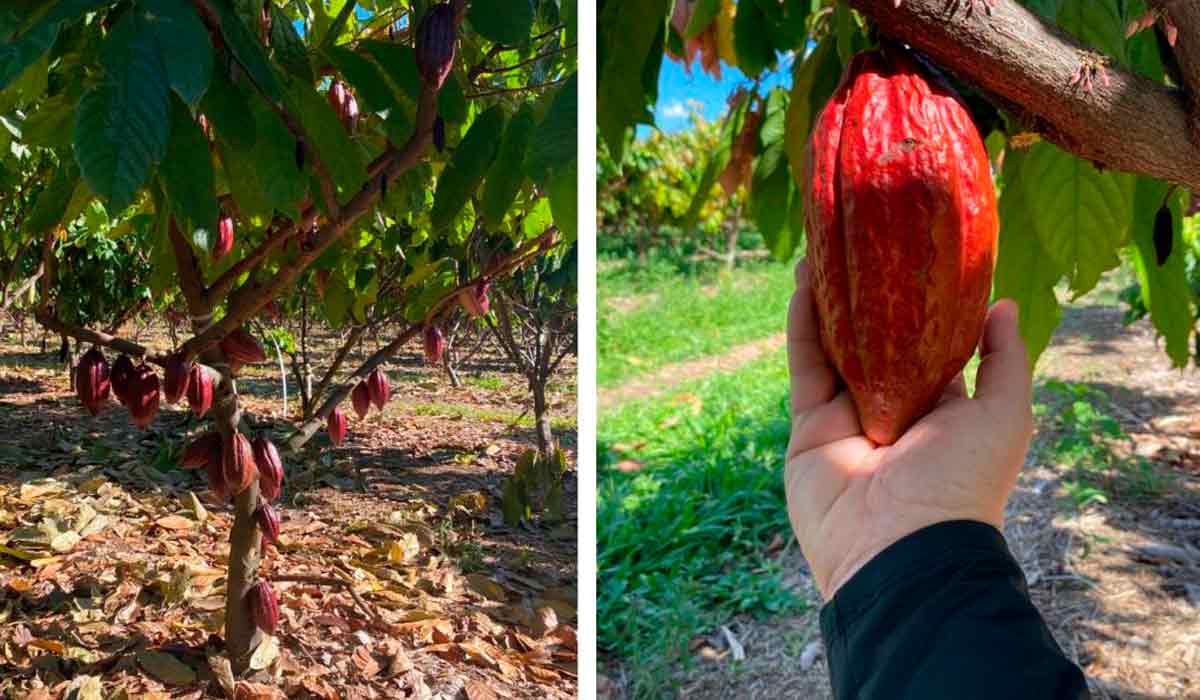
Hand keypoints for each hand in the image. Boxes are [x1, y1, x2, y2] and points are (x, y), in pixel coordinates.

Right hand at [784, 260, 1033, 600]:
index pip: (927, 345)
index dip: (920, 303)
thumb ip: (1006, 359)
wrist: (903, 545)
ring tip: (825, 250)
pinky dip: (803, 325)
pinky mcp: (809, 426)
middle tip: (863, 246)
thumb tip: (1003, 304)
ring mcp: (847, 417)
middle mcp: (891, 408)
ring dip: (828, 300)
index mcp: (940, 407)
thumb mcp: (1006, 414)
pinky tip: (806, 283)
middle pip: (874, 341)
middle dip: (867, 296)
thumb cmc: (964, 480)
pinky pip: (806, 367)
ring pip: (834, 347)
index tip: (912, 257)